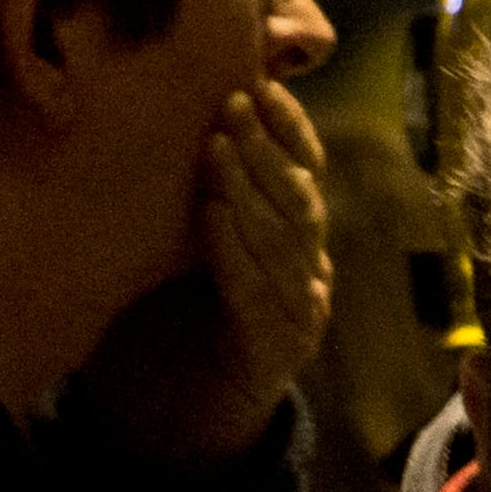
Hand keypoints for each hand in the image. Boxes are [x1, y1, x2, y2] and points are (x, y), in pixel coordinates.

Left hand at [77, 82, 333, 469]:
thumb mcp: (196, 242)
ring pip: (289, 241)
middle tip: (234, 108)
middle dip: (269, 150)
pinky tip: (213, 218)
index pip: (308, 168)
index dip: (291, 126)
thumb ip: (201, 190)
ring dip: (252, 191)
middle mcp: (311, 267)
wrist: (198, 408)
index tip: (262, 83)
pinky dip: (236, 253)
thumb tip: (178, 110)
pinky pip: (261, 293)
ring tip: (219, 152)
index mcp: (299, 235)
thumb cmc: (191, 313)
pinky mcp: (281, 350)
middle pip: (302, 198)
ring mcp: (303, 310)